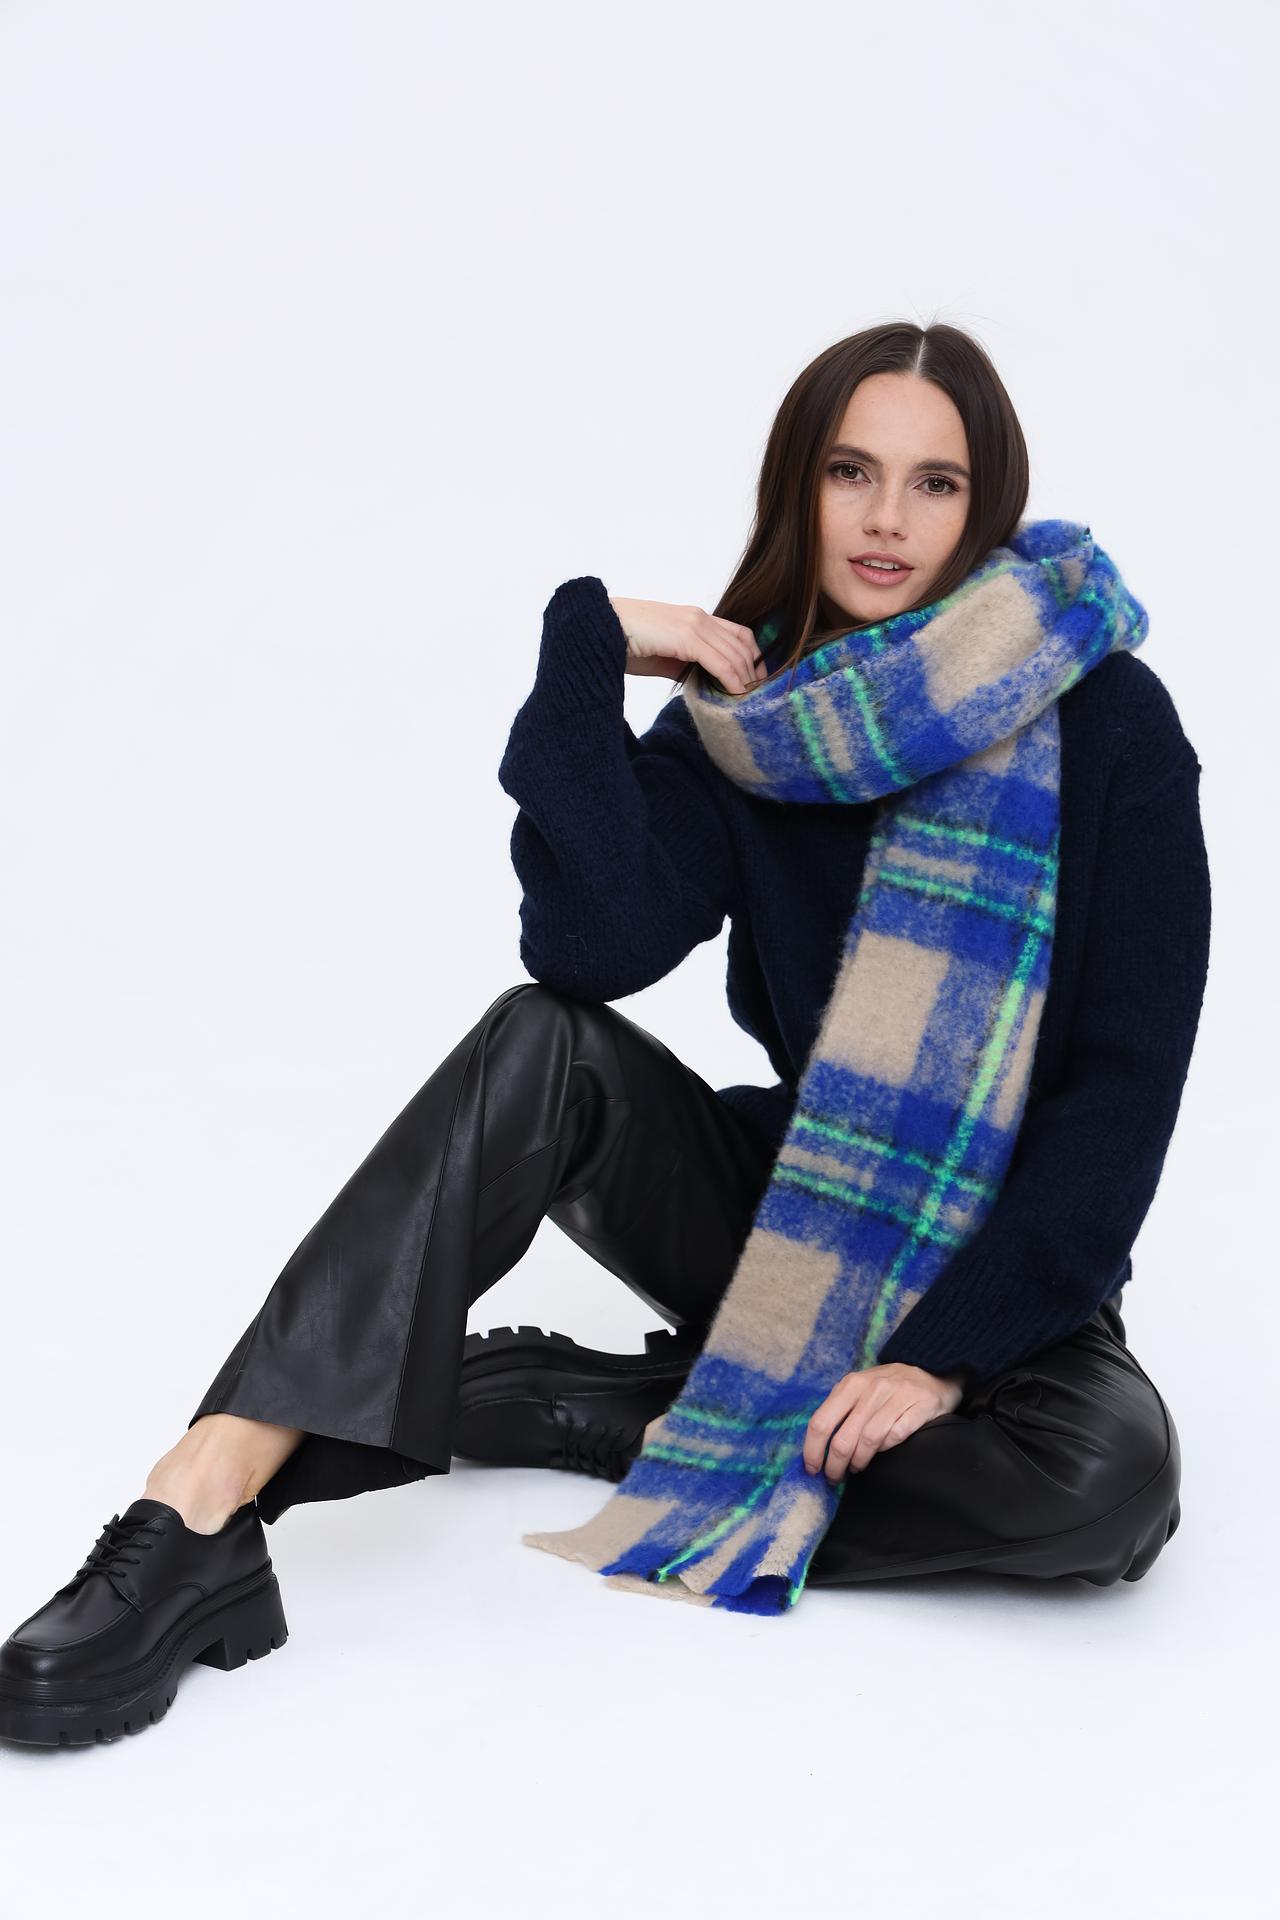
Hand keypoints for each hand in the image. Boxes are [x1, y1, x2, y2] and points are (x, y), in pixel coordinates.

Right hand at [608, 595, 767, 694]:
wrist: (597, 629)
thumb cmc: (622, 643)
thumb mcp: (661, 655)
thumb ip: (683, 664)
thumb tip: (701, 682)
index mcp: (694, 617)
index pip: (738, 634)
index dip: (753, 657)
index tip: (756, 681)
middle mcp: (699, 617)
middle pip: (743, 644)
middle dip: (755, 672)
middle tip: (760, 696)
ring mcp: (693, 624)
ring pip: (735, 654)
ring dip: (746, 680)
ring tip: (750, 701)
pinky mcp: (686, 637)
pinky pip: (720, 662)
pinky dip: (732, 680)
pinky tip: (736, 695)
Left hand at [803, 1363, 965, 1485]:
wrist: (932, 1375)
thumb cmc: (888, 1388)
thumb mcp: (860, 1389)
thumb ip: (840, 1409)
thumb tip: (816, 1446)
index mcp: (850, 1384)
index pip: (820, 1422)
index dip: (812, 1450)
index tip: (812, 1469)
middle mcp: (872, 1388)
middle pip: (843, 1439)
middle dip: (835, 1466)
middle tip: (834, 1477)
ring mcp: (896, 1397)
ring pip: (868, 1441)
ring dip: (858, 1462)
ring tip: (856, 1468)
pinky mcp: (919, 1407)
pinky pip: (894, 1437)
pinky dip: (885, 1451)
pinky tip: (881, 1454)